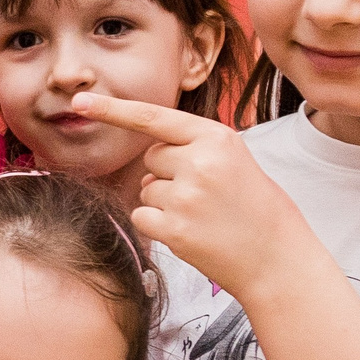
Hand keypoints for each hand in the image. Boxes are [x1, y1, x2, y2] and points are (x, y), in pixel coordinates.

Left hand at [66, 92, 321, 296]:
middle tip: (207, 194)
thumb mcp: (235, 161)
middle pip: (151, 158)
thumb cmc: (257, 209)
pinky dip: (158, 225)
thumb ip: (195, 149)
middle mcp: (199, 161)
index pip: (154, 118)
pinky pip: (142, 216)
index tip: (81, 101)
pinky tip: (191, 232)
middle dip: (169, 173)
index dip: (113, 109)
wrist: (278, 258)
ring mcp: (185, 196)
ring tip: (205, 215)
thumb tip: (149, 163)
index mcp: (217, 138)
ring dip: (165, 202)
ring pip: (146, 189)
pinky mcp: (174, 228)